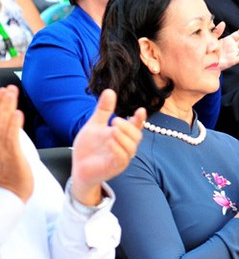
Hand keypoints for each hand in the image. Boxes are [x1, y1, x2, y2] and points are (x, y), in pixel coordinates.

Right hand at [0, 86, 31, 202]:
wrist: (10, 198)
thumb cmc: (9, 178)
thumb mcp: (5, 156)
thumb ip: (6, 138)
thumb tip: (10, 122)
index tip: (1, 92)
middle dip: (0, 103)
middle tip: (7, 88)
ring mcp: (0, 151)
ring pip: (2, 124)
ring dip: (7, 107)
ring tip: (11, 92)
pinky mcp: (11, 156)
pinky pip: (11, 138)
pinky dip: (14, 125)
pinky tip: (17, 113)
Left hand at [71, 89, 144, 206]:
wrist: (78, 168)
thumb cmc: (89, 148)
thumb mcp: (94, 125)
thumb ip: (103, 110)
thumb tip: (109, 90)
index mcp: (122, 135)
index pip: (136, 126)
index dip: (140, 119)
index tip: (140, 110)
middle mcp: (125, 146)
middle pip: (136, 136)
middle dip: (128, 127)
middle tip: (114, 120)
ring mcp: (121, 158)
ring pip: (131, 148)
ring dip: (123, 137)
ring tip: (112, 130)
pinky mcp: (115, 167)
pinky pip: (121, 158)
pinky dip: (117, 149)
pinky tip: (109, 142)